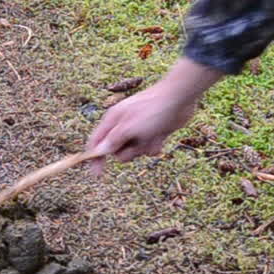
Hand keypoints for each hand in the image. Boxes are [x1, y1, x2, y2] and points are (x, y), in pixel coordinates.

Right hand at [85, 56, 222, 174]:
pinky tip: (161, 136)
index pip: (96, 142)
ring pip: (134, 152)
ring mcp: (138, 130)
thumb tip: (99, 152)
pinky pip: (148, 149)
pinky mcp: (152, 134)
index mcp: (112, 121)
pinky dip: (154, 146)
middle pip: (116, 151)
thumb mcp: (128, 128)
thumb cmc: (151, 110)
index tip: (98, 173)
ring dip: (143, 149)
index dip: (95, 157)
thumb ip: (113, 141)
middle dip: (127, 152)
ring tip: (151, 136)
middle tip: (136, 143)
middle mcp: (123, 126)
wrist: (179, 99)